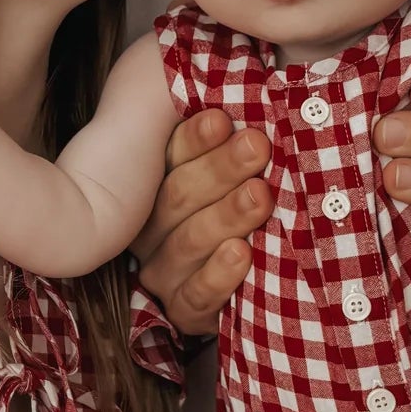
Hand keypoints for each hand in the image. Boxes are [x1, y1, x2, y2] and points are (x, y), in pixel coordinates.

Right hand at [132, 109, 271, 336]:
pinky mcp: (184, 312)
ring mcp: (164, 273)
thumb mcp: (244, 177)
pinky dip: (219, 274)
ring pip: (187, 242)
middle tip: (256, 147)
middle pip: (176, 197)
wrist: (253, 290)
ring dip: (226, 216)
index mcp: (156, 189)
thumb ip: (237, 146)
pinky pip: (196, 295)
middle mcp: (150, 230)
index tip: (222, 119)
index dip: (193, 139)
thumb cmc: (249, 215)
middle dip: (220, 169)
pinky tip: (241, 253)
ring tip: (260, 196)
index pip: (168, 159)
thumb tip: (252, 99)